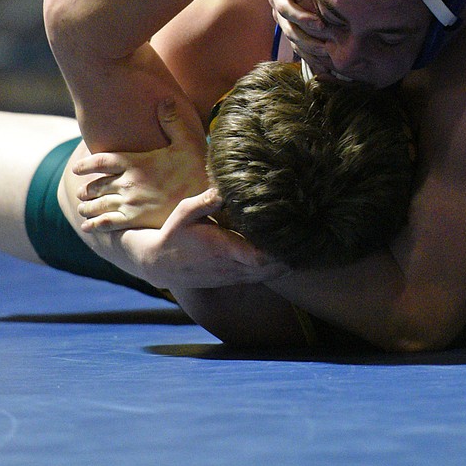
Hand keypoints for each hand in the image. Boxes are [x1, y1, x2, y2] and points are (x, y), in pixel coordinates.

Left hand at [74, 98, 208, 231]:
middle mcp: (128, 183)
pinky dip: (94, 224)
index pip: (101, 161)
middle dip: (87, 188)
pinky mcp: (136, 220)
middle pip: (97, 185)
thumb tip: (165, 100)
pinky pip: (107, 223)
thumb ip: (173, 121)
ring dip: (87, 206)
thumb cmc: (199, 169)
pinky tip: (87, 226)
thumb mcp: (188, 141)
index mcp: (136, 163)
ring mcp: (130, 203)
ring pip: (98, 204)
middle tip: (82, 191)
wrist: (207, 198)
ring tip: (82, 207)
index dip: (86, 164)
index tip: (77, 167)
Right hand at [120, 187, 290, 289]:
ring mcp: (235, 277)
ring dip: (287, 261)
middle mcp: (233, 268)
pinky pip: (263, 277)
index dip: (279, 250)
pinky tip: (286, 251)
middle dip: (291, 254)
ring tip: (300, 240)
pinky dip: (278, 267)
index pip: (259, 258)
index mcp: (223, 250)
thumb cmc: (174, 233)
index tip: (292, 232)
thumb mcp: (185, 212)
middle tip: (305, 233)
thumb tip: (226, 186)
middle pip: (273, 269)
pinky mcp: (236, 280)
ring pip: (271, 275)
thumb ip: (206, 201)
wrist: (160, 264)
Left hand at [258, 0, 326, 55]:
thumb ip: (318, 3)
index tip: (326, 57)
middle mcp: (278, 0)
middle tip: (325, 47)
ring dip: (300, 16)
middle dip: (306, 39)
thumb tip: (343, 19)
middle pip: (288, 28)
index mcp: (285, 10)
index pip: (295, 36)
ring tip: (317, 23)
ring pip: (283, 7)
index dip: (308, 48)